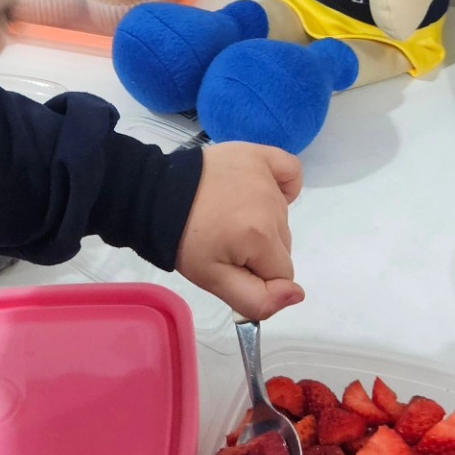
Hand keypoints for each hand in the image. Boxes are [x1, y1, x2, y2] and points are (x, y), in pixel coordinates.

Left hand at [176, 141, 303, 319]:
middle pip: (283, 245)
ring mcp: (266, 177)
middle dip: (259, 251)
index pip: (282, 274)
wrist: (157, 197)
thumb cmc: (183, 241)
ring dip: (263, 222)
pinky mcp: (260, 155)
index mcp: (261, 238)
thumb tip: (297, 295)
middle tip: (225, 241)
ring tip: (228, 216)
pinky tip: (261, 194)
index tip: (231, 264)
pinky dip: (284, 186)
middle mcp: (272, 205)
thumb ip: (258, 299)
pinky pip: (291, 172)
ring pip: (282, 216)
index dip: (257, 276)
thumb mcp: (214, 281)